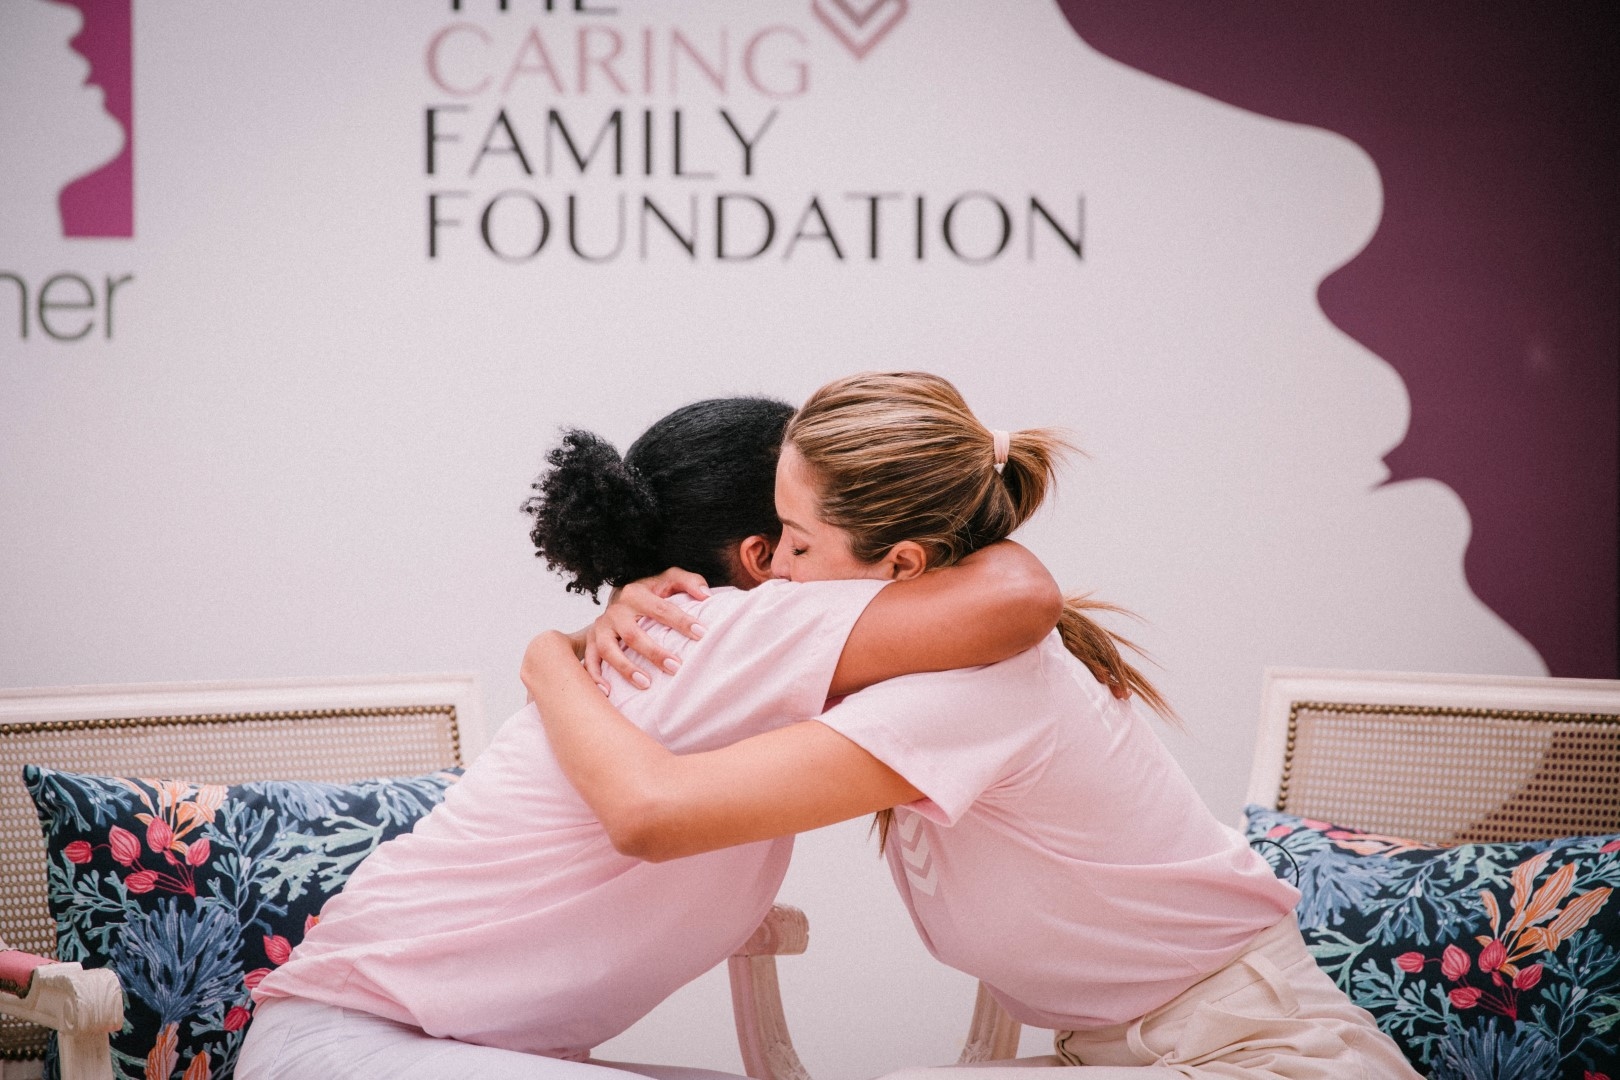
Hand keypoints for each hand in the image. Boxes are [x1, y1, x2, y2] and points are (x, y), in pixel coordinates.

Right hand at [583, 568, 709, 689]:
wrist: (617, 598)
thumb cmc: (649, 594)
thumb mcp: (669, 580)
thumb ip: (689, 582)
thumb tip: (706, 595)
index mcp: (635, 593)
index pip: (661, 608)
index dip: (681, 621)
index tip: (702, 634)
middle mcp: (615, 611)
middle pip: (633, 634)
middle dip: (654, 652)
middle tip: (676, 667)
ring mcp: (601, 627)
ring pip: (608, 650)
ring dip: (626, 668)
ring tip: (646, 684)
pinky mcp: (590, 642)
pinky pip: (589, 661)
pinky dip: (595, 677)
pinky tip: (608, 691)